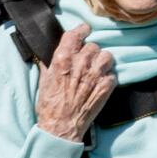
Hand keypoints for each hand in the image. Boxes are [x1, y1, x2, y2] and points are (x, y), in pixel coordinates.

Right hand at [35, 24, 115, 140]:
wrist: (61, 127)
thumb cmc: (49, 105)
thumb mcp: (44, 80)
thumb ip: (50, 62)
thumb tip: (54, 53)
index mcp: (63, 59)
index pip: (76, 34)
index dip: (82, 30)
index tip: (85, 30)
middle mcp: (81, 63)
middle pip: (93, 45)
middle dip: (90, 52)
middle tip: (86, 61)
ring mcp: (95, 75)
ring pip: (106, 56)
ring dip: (102, 61)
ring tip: (97, 69)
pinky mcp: (105, 87)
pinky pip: (112, 74)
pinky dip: (107, 78)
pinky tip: (100, 84)